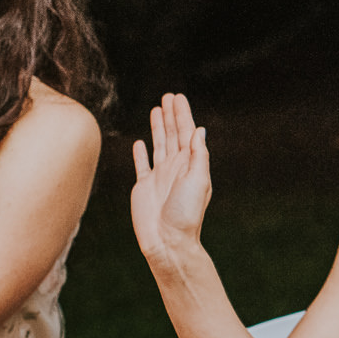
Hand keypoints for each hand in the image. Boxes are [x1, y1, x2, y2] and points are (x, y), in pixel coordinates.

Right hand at [131, 93, 212, 260]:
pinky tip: (139, 142)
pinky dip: (141, 153)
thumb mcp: (197, 180)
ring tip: (156, 109)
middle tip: (168, 96)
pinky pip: (142, 165)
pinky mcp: (143, 187)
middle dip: (170, 115)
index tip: (178, 97)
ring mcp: (159, 176)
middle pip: (173, 134)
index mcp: (189, 164)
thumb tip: (199, 130)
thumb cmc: (186, 214)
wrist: (168, 241)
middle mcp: (175, 167)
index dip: (182, 114)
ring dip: (157, 127)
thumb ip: (197, 155)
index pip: (186, 132)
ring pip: (158, 144)